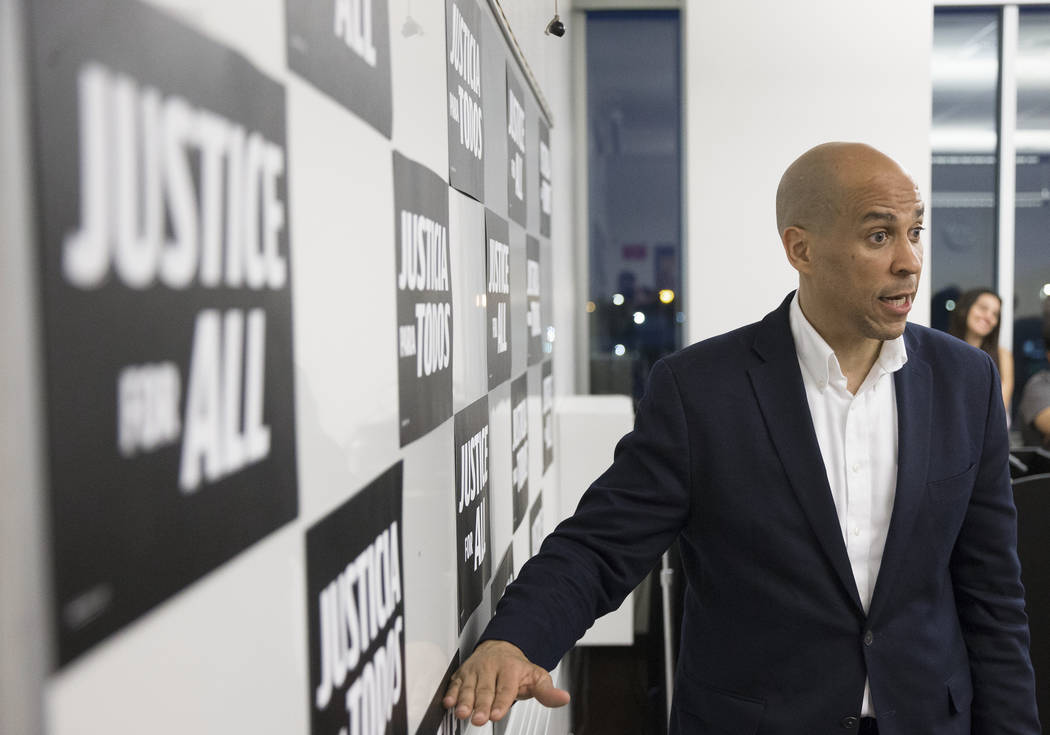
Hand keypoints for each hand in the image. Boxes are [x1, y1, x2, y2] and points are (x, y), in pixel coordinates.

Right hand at [442, 640, 570, 724]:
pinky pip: (455, 683)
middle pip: (485, 690)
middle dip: (481, 705)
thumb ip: (547, 692)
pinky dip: (451, 693)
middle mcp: (491, 668)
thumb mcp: (537, 677)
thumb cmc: (517, 668)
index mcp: (510, 669)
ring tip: (462, 712)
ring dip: (464, 700)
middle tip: (479, 718)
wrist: (501, 647)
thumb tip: (563, 699)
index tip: (496, 714)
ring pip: (468, 687)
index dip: (500, 702)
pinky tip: (449, 702)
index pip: (505, 688)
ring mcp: (475, 670)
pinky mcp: (462, 673)